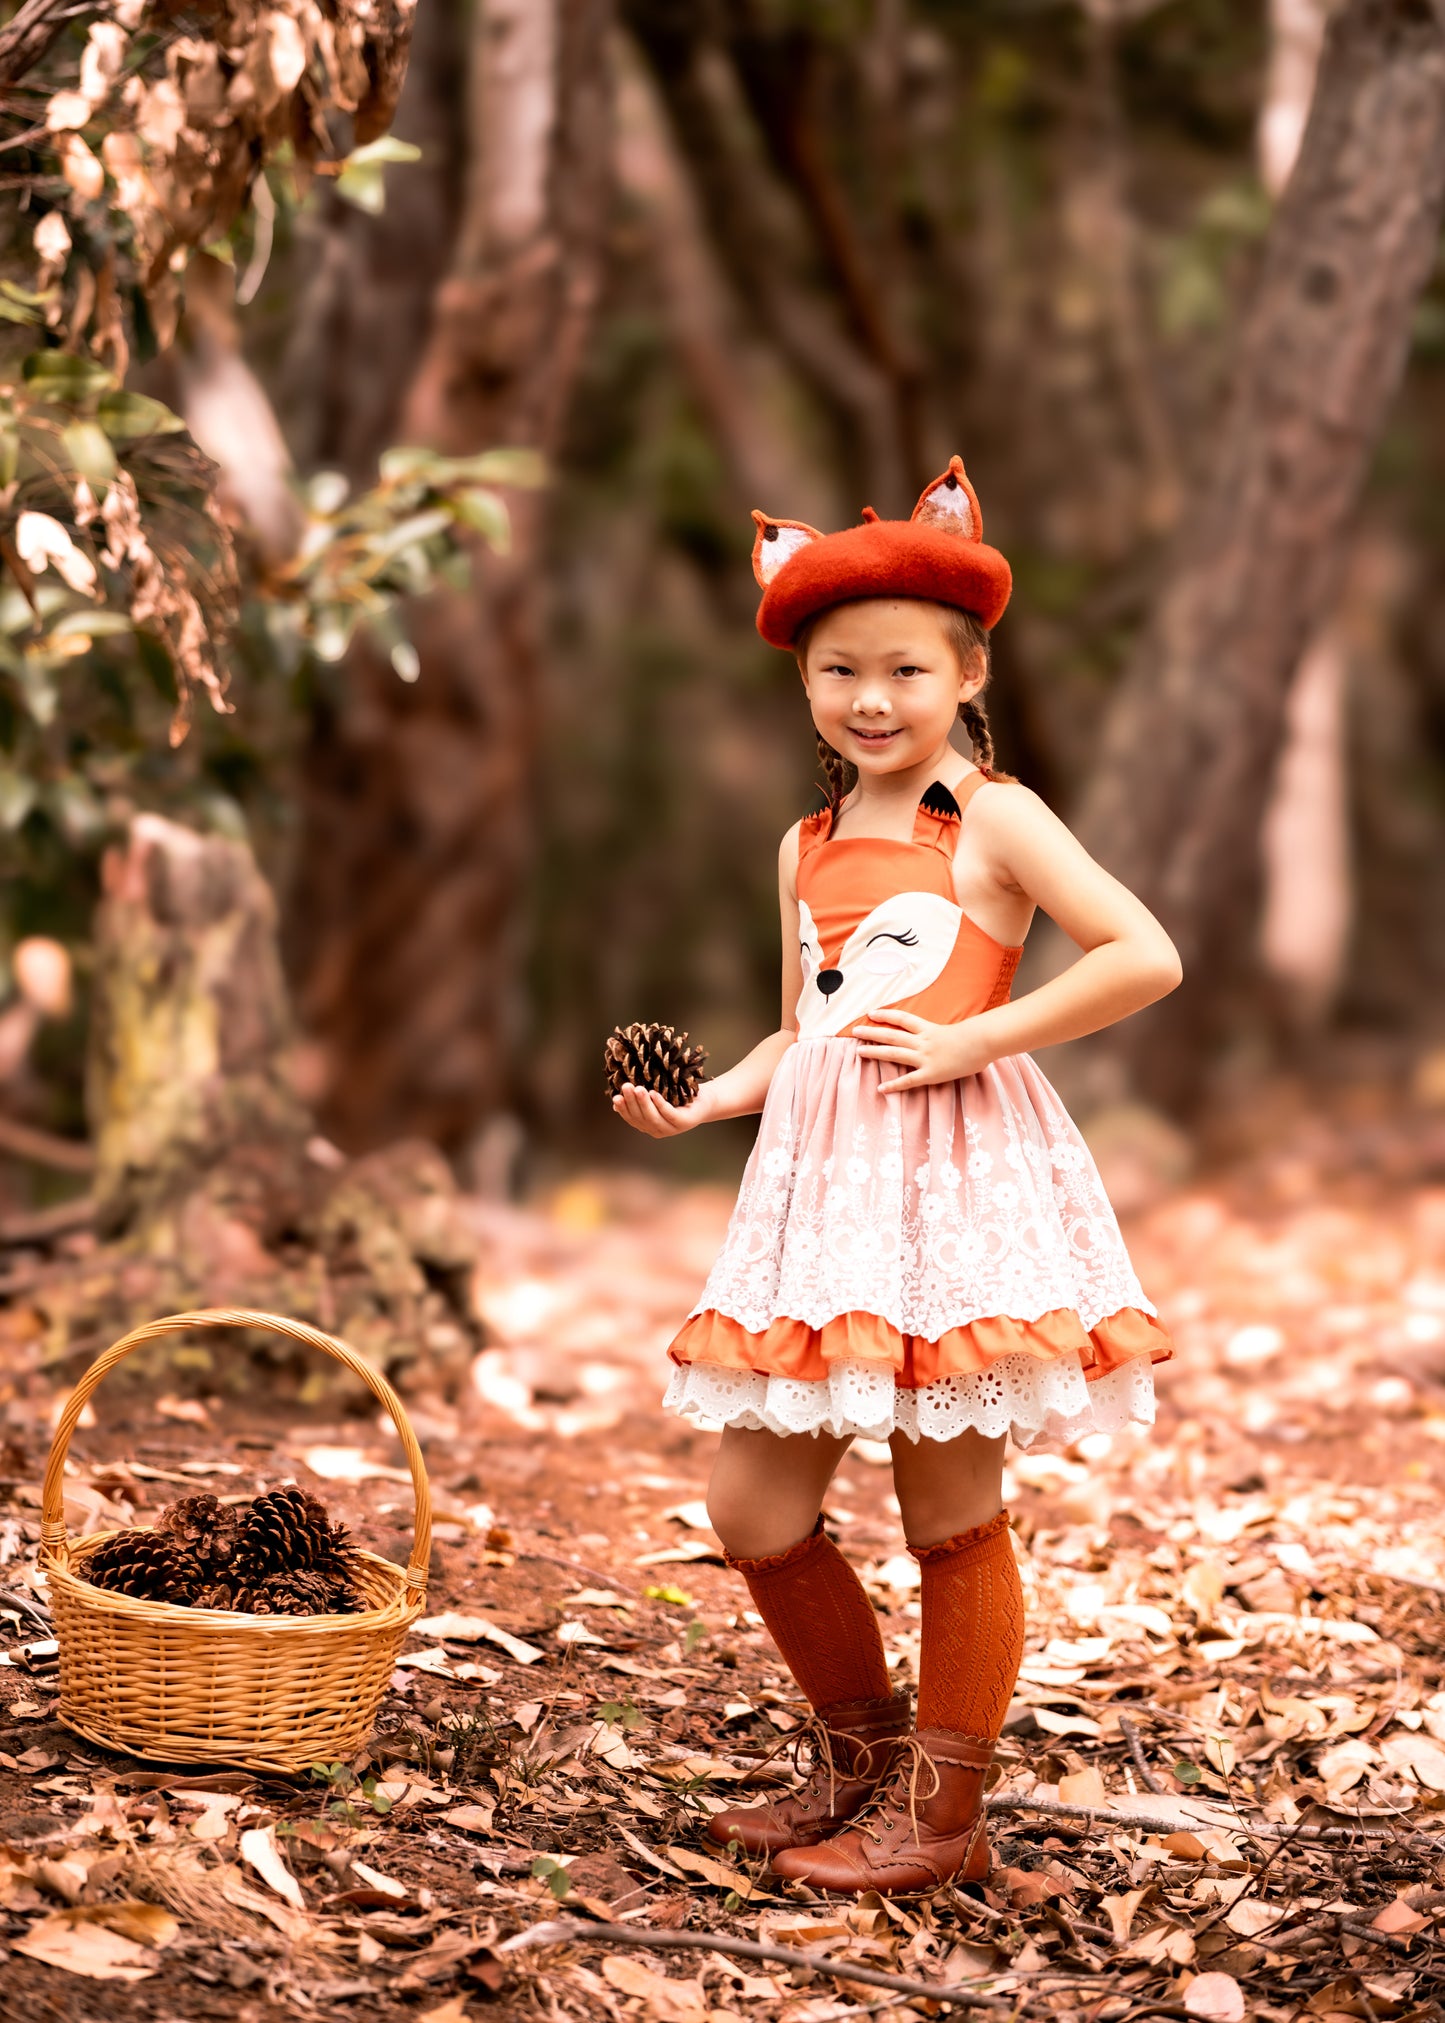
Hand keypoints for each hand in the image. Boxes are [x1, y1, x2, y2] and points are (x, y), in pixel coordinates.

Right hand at [611, 1079, 713, 1137]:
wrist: (705, 1100)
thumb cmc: (678, 1097)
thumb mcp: (656, 1098)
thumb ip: (640, 1100)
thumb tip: (616, 1101)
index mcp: (648, 1125)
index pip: (632, 1119)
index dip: (623, 1109)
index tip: (616, 1097)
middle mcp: (658, 1130)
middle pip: (641, 1118)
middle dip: (632, 1102)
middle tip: (626, 1086)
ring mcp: (671, 1128)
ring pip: (653, 1118)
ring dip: (644, 1103)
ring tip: (638, 1089)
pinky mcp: (684, 1123)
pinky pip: (669, 1114)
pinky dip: (660, 1104)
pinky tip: (654, 1094)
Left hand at [852, 1006, 996, 1093]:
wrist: (983, 1043)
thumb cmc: (975, 1037)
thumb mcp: (954, 1029)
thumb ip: (941, 1033)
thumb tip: (937, 1035)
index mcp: (928, 1029)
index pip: (902, 1019)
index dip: (886, 1015)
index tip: (871, 1013)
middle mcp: (923, 1041)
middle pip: (892, 1035)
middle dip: (872, 1033)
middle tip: (854, 1032)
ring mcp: (925, 1057)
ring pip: (894, 1053)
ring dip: (875, 1052)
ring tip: (859, 1052)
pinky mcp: (931, 1073)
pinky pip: (908, 1080)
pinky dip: (894, 1085)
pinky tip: (881, 1088)